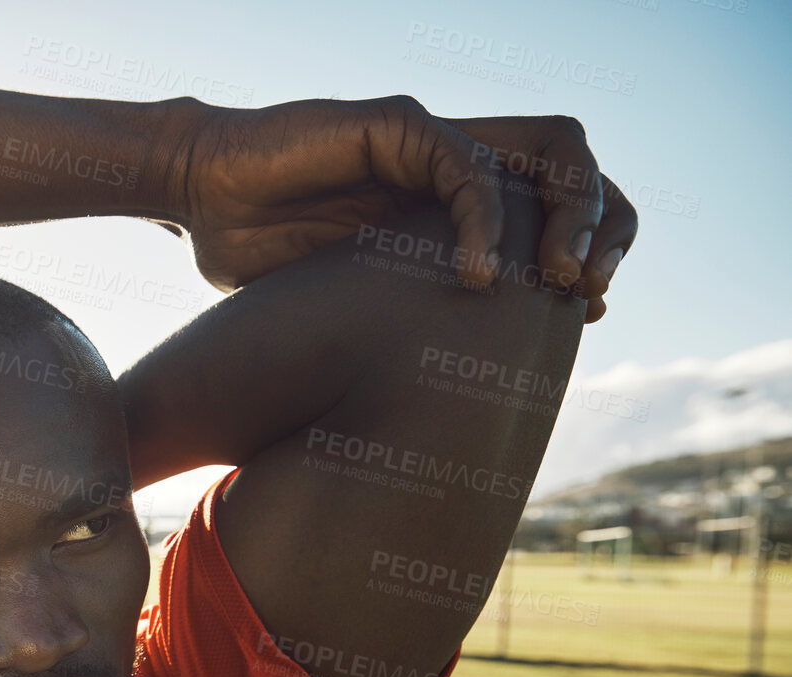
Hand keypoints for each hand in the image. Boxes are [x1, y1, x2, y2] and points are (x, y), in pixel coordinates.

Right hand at [173, 97, 634, 320]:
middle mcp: (462, 167)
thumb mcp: (352, 308)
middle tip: (591, 296)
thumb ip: (408, 328)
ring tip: (558, 280)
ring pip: (552, 152)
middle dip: (606, 230)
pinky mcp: (401, 127)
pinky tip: (476, 276)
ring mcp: (436, 142)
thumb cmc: (261, 260)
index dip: (594, 254)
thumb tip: (440, 416)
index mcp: (461, 206)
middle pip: (581, 173)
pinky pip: (470, 165)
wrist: (202, 202)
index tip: (591, 315)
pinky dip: (485, 220)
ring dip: (569, 216)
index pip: (565, 210)